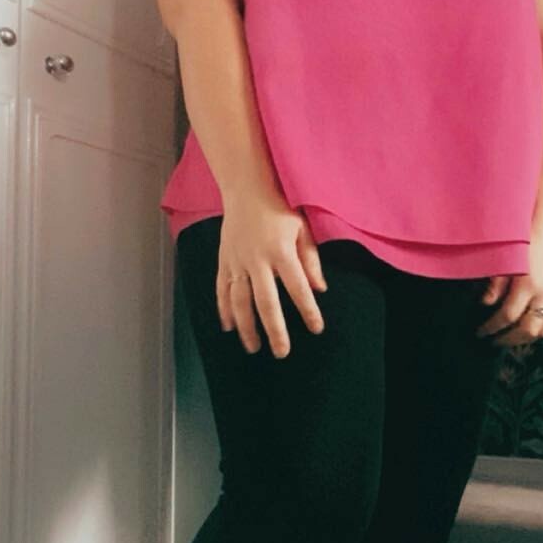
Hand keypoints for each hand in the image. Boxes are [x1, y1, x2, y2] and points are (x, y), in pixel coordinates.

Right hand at [217, 195, 328, 358]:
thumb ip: (310, 260)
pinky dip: (224, 310)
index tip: (316, 329)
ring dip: (246, 327)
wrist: (246, 189)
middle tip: (282, 352)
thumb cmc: (280, 208)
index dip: (308, 310)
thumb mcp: (302, 229)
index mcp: (281, 251)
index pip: (298, 288)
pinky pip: (222, 289)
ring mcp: (237, 262)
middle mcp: (257, 260)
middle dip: (274, 330)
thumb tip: (320, 289)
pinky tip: (229, 327)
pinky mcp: (224, 261)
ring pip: (239, 301)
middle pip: (266, 302)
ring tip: (253, 347)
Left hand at [474, 229, 542, 345]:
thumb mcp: (504, 261)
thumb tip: (485, 304)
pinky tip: (521, 328)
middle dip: (509, 339)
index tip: (480, 332)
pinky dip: (535, 329)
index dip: (492, 327)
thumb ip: (495, 285)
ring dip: (524, 338)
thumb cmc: (522, 242)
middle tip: (493, 341)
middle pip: (528, 329)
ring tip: (508, 338)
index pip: (508, 316)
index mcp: (527, 285)